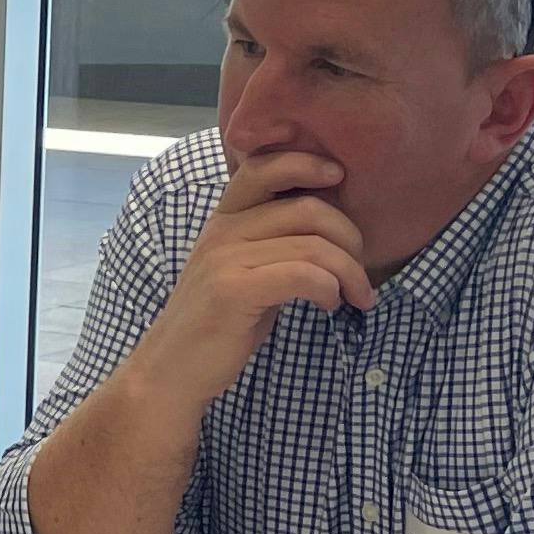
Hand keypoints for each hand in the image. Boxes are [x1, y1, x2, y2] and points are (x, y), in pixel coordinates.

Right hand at [125, 148, 376, 413]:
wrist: (171, 371)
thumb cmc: (217, 323)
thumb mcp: (241, 270)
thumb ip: (272, 241)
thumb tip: (331, 224)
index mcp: (224, 219)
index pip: (263, 167)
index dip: (306, 162)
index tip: (339, 178)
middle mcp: (222, 230)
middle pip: (307, 208)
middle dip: (350, 238)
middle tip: (361, 271)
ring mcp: (225, 259)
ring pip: (313, 246)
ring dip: (350, 273)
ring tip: (358, 296)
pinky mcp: (233, 290)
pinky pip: (303, 275)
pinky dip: (330, 289)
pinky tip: (331, 305)